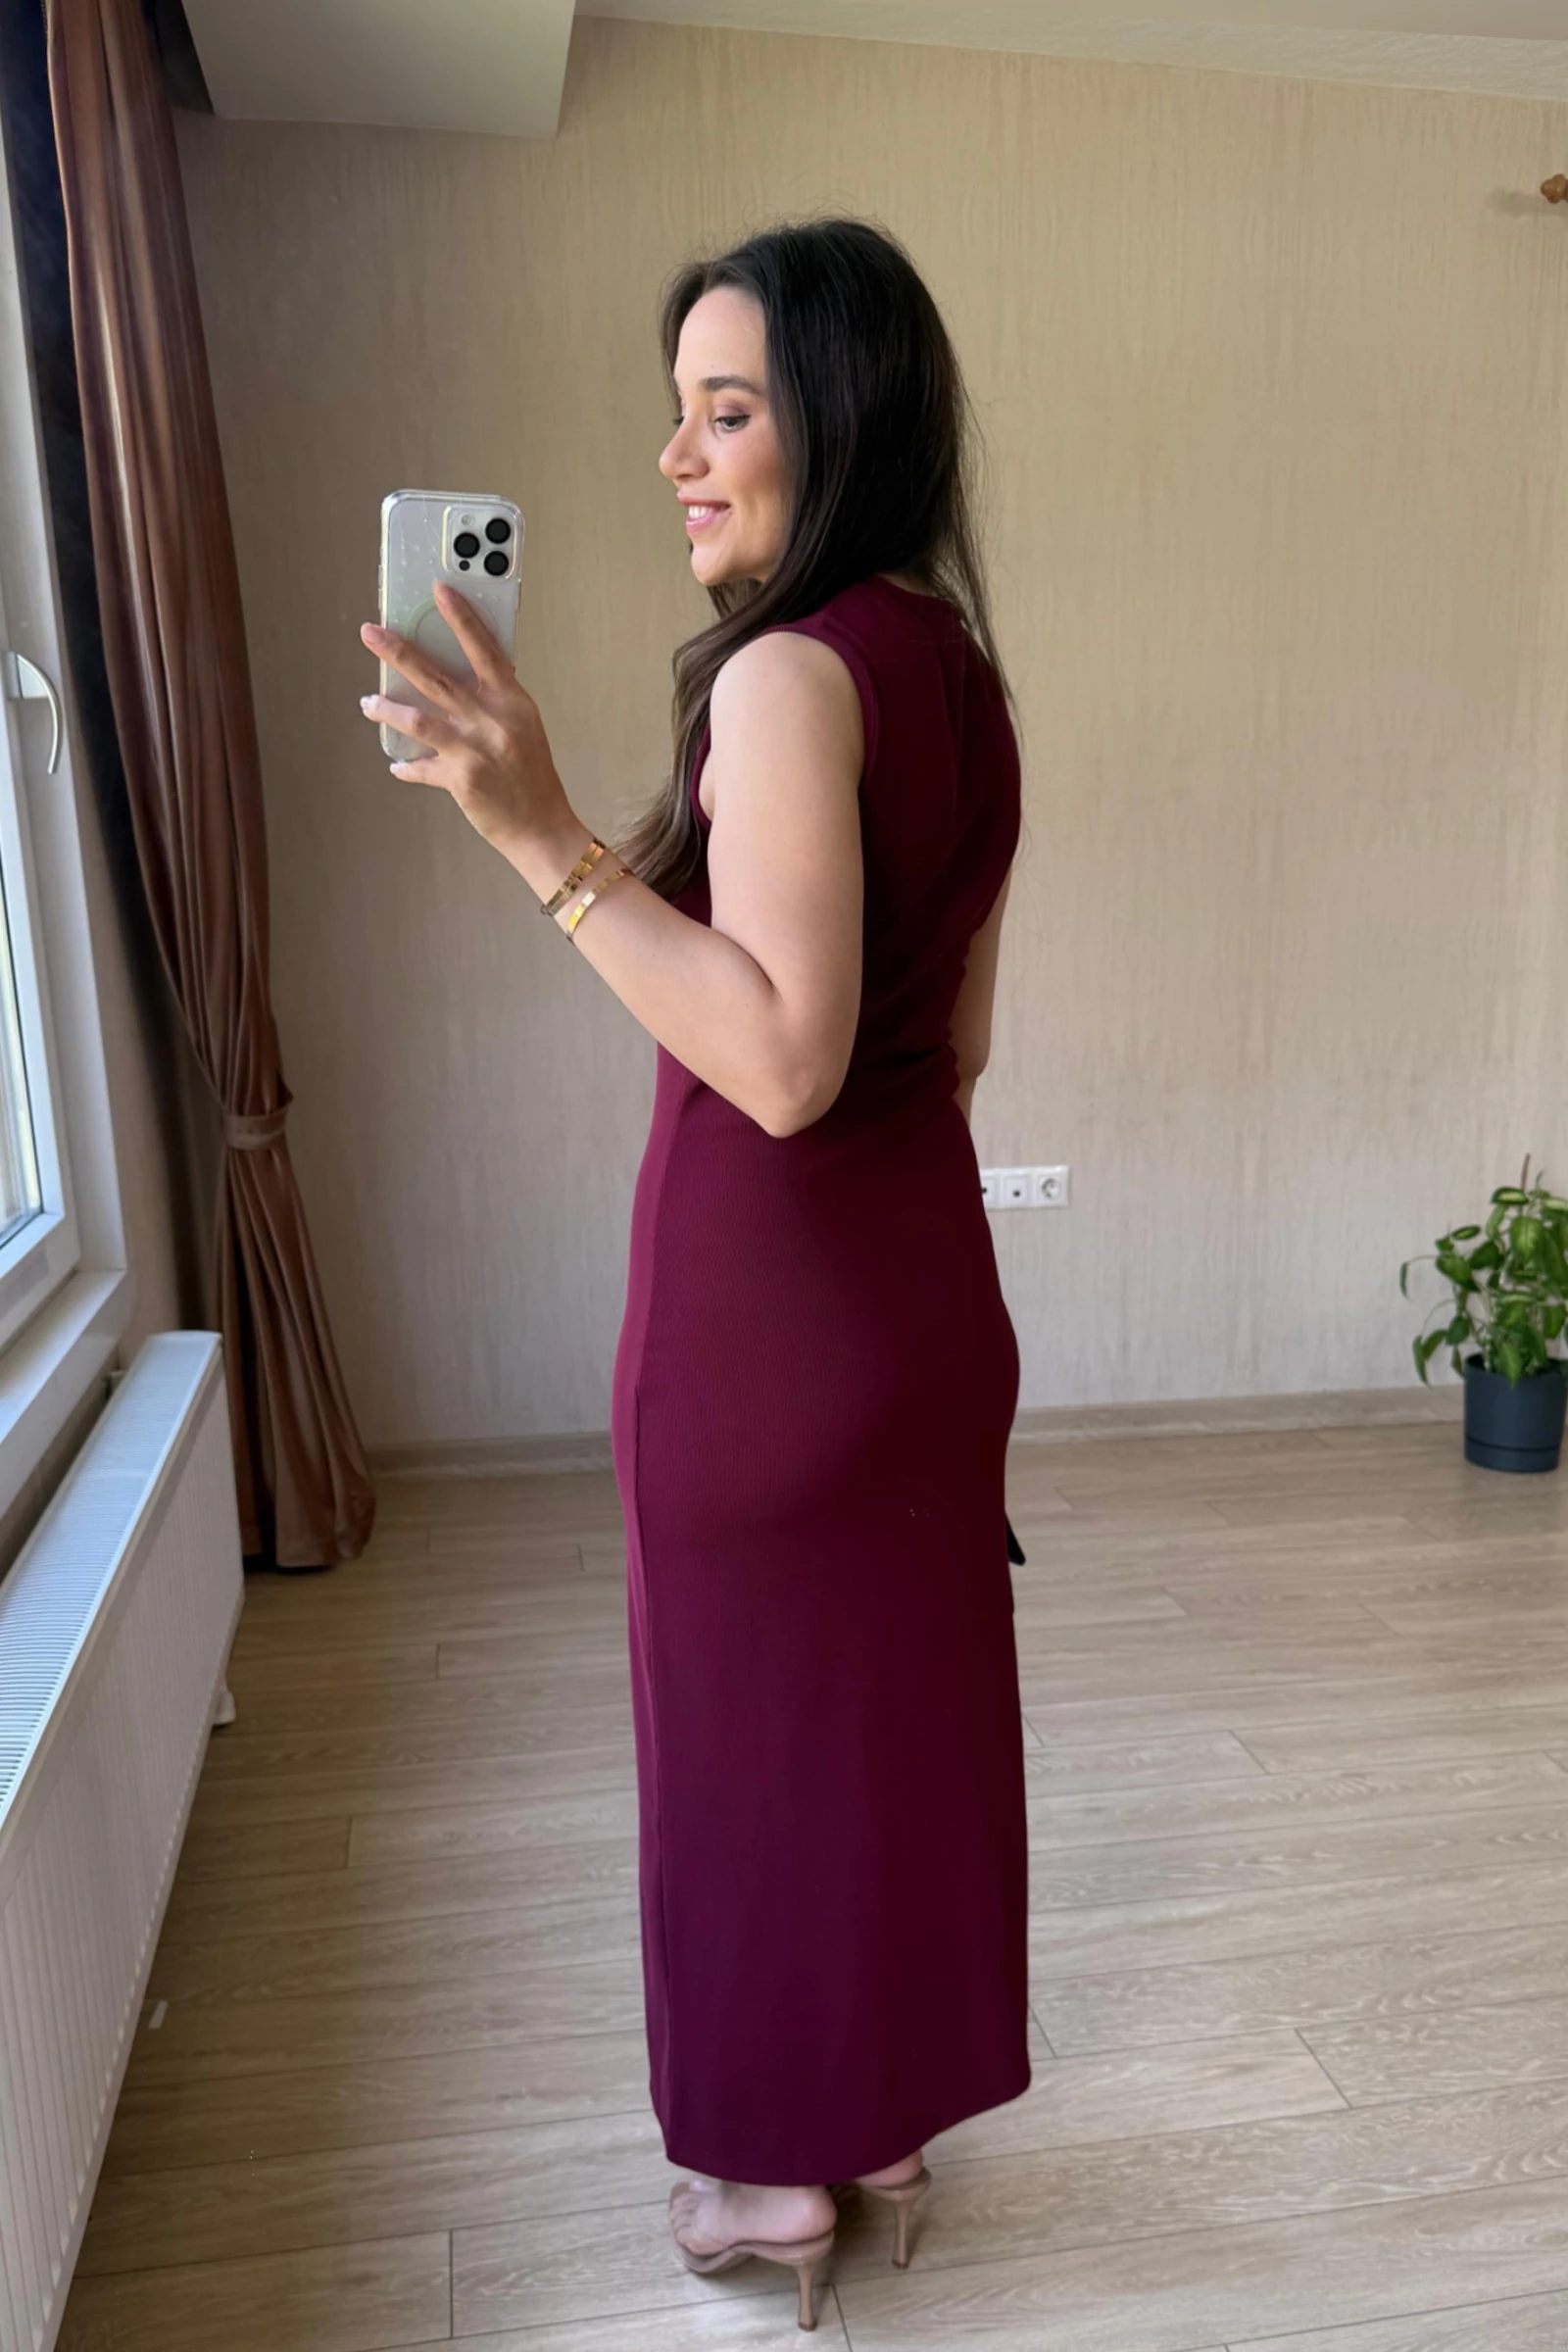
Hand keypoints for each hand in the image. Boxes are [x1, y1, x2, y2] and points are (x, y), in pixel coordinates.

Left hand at [358, 580, 572, 859]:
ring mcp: (474, 749)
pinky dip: (407, 766)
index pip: (483, 649)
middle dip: (398, 651)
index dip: (461, 618)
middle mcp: (492, 720)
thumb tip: (458, 681)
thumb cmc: (533, 776)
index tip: (439, 590)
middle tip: (370, 632)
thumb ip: (495, 702)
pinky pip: (421, 768)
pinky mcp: (460, 779)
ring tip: (368, 702)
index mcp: (512, 701)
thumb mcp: (524, 727)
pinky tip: (398, 764)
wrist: (542, 827)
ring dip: (387, 709)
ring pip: (417, 719)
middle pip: (436, 677)